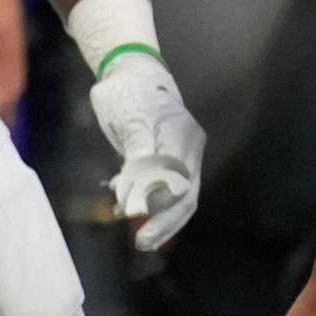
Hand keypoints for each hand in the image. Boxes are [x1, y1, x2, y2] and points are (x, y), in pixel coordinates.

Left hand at [89, 51, 205, 250]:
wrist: (132, 73)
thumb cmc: (126, 93)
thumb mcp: (127, 119)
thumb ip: (138, 153)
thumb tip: (141, 190)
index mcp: (181, 136)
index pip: (177, 179)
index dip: (159, 204)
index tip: (135, 218)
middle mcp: (189, 148)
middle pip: (185, 193)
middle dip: (165, 221)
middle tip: (142, 242)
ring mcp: (185, 154)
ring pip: (181, 195)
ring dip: (162, 218)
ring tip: (141, 238)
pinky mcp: (174, 160)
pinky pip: (171, 188)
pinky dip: (155, 204)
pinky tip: (132, 213)